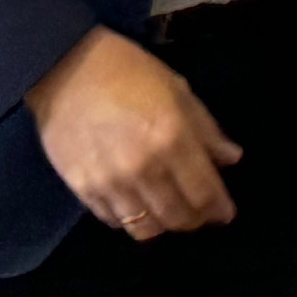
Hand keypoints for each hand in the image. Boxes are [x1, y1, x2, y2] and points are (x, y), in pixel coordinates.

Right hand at [24, 24, 241, 239]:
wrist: (65, 67)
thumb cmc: (128, 71)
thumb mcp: (177, 88)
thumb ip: (206, 128)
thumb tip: (231, 158)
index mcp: (172, 138)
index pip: (204, 192)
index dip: (219, 208)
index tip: (225, 213)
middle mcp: (144, 167)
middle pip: (177, 217)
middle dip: (195, 220)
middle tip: (200, 214)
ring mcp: (111, 183)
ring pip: (145, 229)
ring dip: (163, 225)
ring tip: (168, 212)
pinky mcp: (82, 189)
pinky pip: (114, 221)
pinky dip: (131, 219)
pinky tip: (137, 205)